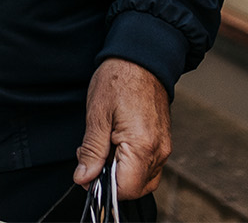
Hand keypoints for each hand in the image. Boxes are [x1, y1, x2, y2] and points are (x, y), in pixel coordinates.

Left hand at [74, 58, 171, 198]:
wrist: (141, 59)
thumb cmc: (118, 81)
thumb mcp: (97, 115)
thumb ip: (92, 151)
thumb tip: (84, 178)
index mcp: (142, 146)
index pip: (125, 189)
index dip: (102, 186)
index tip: (86, 170)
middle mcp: (159, 152)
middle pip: (135, 189)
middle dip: (110, 180)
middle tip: (91, 155)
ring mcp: (163, 148)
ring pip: (142, 179)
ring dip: (119, 172)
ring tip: (103, 145)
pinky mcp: (162, 143)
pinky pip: (147, 166)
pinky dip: (129, 163)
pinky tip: (114, 143)